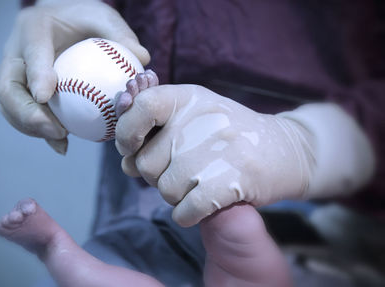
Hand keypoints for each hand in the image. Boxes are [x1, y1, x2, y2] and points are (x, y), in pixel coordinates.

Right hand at [0, 0, 149, 153]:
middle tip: (56, 130)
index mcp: (33, 28)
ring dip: (31, 127)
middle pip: (7, 87)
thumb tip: (142, 58)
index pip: (32, 52)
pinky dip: (39, 132)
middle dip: (27, 113)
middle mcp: (15, 53)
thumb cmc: (84, 19)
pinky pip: (22, 116)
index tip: (47, 96)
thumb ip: (119, 34)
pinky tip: (62, 144)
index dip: (36, 74)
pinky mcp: (20, 92)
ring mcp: (14, 74)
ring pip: (9, 106)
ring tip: (60, 138)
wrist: (63, 22)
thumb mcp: (103, 17)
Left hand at [115, 84, 315, 226]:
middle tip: (184, 170)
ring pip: (164, 190)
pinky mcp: (231, 180)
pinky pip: (184, 211)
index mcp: (187, 98)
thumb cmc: (227, 136)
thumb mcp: (193, 114)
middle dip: (156, 176)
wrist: (286, 150)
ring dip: (176, 196)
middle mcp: (199, 119)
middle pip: (145, 163)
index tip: (132, 148)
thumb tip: (125, 161)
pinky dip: (189, 215)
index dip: (126, 133)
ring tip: (201, 182)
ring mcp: (216, 150)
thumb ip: (154, 128)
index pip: (140, 107)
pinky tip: (205, 204)